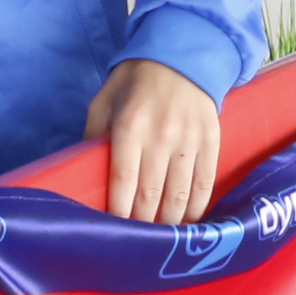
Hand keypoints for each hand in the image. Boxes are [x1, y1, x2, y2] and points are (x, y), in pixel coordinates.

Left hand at [86, 58, 222, 224]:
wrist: (181, 56)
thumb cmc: (134, 82)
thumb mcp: (104, 101)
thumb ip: (93, 135)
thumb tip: (84, 171)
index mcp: (129, 127)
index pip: (123, 180)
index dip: (118, 211)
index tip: (114, 228)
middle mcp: (160, 137)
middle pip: (151, 195)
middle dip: (142, 222)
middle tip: (136, 238)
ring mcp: (189, 141)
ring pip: (180, 195)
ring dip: (169, 222)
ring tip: (160, 236)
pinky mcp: (211, 143)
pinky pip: (205, 184)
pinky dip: (196, 208)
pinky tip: (187, 221)